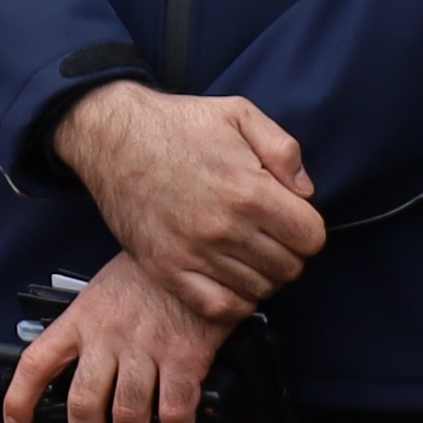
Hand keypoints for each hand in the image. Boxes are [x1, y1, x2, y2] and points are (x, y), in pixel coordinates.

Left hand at [4, 264, 228, 422]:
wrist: (196, 250)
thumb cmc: (151, 271)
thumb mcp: (104, 289)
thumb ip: (90, 325)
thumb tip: (84, 366)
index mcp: (82, 319)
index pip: (36, 363)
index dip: (20, 401)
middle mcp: (107, 336)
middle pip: (82, 405)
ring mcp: (145, 348)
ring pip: (126, 418)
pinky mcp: (184, 358)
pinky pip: (174, 413)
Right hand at [53, 80, 324, 315]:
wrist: (111, 137)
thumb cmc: (176, 124)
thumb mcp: (239, 114)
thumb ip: (284, 149)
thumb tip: (305, 192)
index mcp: (250, 191)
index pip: (311, 237)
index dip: (306, 227)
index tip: (290, 218)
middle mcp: (225, 229)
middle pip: (289, 268)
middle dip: (287, 251)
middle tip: (267, 234)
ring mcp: (194, 254)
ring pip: (259, 290)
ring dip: (261, 274)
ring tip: (245, 250)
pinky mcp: (167, 269)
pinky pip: (220, 308)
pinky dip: (234, 301)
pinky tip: (230, 278)